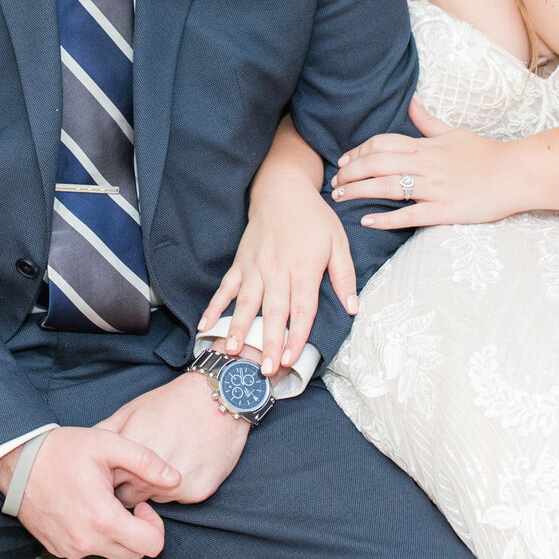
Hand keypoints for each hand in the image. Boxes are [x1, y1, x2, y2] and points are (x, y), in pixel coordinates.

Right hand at [0, 427, 177, 558]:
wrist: (17, 461)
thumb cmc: (63, 450)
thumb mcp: (109, 444)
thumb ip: (147, 462)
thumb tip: (176, 479)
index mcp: (103, 520)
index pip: (152, 545)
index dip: (154, 524)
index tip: (139, 503)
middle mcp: (87, 542)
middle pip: (134, 554)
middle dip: (139, 531)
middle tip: (125, 503)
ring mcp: (70, 549)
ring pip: (112, 554)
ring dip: (117, 534)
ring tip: (104, 503)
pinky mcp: (58, 549)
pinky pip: (89, 550)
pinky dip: (96, 536)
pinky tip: (86, 509)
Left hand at [95, 372, 248, 505]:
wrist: (218, 399)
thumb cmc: (171, 403)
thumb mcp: (130, 411)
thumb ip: (105, 435)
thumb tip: (83, 450)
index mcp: (128, 455)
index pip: (107, 484)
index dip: (108, 479)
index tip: (112, 472)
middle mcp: (149, 475)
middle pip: (127, 497)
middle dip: (128, 487)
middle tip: (137, 469)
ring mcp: (174, 486)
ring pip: (152, 500)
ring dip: (151, 489)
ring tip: (163, 462)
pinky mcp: (196, 493)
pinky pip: (177, 500)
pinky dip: (176, 489)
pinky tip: (182, 464)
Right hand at [198, 166, 357, 376]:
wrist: (283, 188)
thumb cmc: (314, 218)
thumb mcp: (339, 242)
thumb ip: (344, 276)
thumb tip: (353, 308)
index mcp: (304, 267)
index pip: (302, 308)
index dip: (296, 335)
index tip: (290, 359)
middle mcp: (277, 269)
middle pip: (272, 311)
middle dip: (267, 341)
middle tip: (263, 369)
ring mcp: (255, 266)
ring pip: (245, 302)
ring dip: (238, 328)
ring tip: (231, 351)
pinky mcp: (240, 262)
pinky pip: (226, 287)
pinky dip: (214, 306)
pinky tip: (204, 325)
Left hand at [332, 97, 526, 229]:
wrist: (516, 173)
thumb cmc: (486, 154)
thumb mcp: (455, 132)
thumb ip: (428, 121)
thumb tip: (412, 100)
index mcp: (426, 146)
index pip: (382, 144)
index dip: (359, 152)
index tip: (344, 162)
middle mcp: (426, 165)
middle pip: (377, 164)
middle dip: (351, 173)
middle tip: (333, 184)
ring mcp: (434, 188)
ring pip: (386, 187)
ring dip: (359, 192)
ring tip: (340, 199)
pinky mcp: (445, 211)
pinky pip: (409, 215)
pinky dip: (386, 218)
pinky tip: (367, 221)